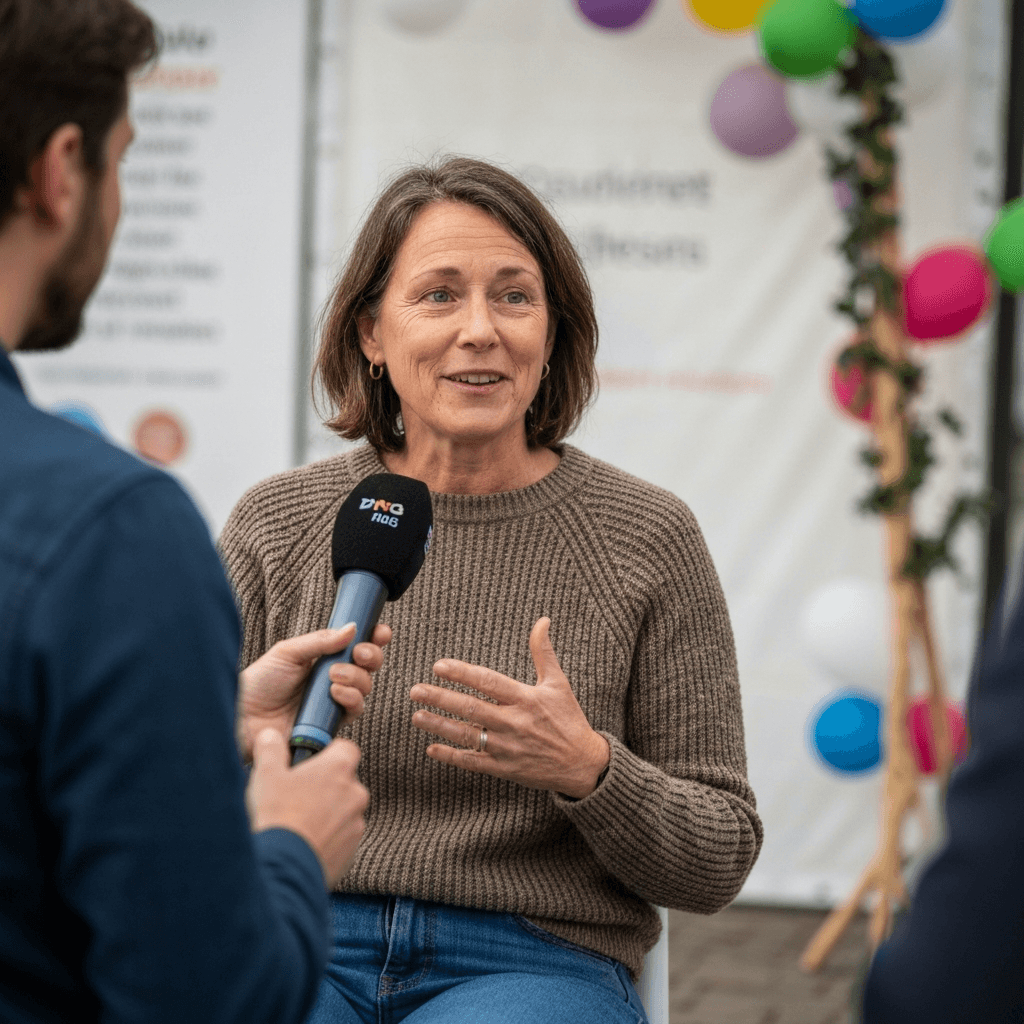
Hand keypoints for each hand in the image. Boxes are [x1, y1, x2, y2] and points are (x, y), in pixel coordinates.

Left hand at [237, 622, 391, 761]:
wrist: (242, 716)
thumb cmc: (259, 682)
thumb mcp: (288, 652)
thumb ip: (321, 641)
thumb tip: (353, 627)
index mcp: (324, 658)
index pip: (357, 645)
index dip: (374, 638)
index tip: (380, 632)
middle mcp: (333, 679)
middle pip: (368, 666)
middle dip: (371, 656)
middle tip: (359, 653)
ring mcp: (333, 701)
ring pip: (365, 687)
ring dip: (357, 677)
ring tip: (333, 676)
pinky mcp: (332, 723)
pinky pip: (355, 710)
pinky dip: (351, 698)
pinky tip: (335, 693)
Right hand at [246, 728, 367, 885]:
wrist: (283, 868)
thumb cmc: (276, 815)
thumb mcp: (266, 774)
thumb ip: (270, 748)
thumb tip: (270, 735)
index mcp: (339, 768)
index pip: (346, 748)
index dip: (328, 753)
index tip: (310, 764)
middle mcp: (356, 792)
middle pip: (345, 780)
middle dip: (325, 786)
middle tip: (297, 797)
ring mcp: (357, 822)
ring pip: (344, 810)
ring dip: (327, 813)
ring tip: (298, 824)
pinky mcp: (353, 849)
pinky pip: (342, 836)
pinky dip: (328, 837)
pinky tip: (303, 843)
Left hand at [410, 617, 609, 798]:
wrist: (583, 764)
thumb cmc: (569, 720)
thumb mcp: (558, 683)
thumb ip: (543, 652)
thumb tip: (542, 621)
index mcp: (525, 698)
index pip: (487, 682)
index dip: (462, 673)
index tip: (439, 666)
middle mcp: (514, 722)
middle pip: (471, 708)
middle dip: (441, 698)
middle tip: (416, 690)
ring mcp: (507, 748)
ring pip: (467, 735)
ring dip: (439, 725)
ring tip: (417, 716)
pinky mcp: (504, 769)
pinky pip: (473, 762)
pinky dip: (451, 756)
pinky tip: (432, 749)